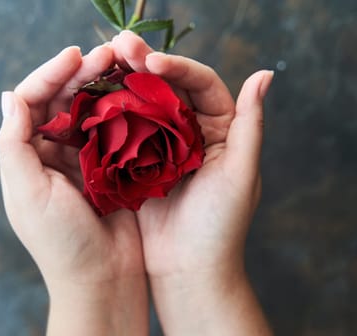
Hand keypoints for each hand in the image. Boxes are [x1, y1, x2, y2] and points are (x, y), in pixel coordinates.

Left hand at [0, 44, 147, 335]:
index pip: (32, 102)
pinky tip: (136, 94)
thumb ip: (14, 144)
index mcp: (28, 157)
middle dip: (82, 74)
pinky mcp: (114, 168)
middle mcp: (54, 154)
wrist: (104, 279)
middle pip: (64, 101)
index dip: (50, 74)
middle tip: (108, 52)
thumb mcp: (26, 193)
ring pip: (91, 111)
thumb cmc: (61, 242)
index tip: (75, 55)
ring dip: (104, 87)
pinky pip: (116, 131)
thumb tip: (8, 96)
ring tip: (123, 65)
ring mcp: (86, 160)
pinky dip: (123, 110)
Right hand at [111, 31, 277, 335]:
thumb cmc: (221, 225)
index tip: (151, 61)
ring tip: (101, 61)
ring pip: (142, 104)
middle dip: (144, 64)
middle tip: (119, 45)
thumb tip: (265, 74)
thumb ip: (250, 123)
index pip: (200, 84)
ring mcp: (161, 147)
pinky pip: (123, 131)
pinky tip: (91, 98)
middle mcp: (190, 132)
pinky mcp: (136, 164)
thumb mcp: (240, 172)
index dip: (178, 67)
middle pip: (168, 87)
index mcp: (219, 128)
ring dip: (123, 82)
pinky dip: (109, 113)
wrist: (188, 270)